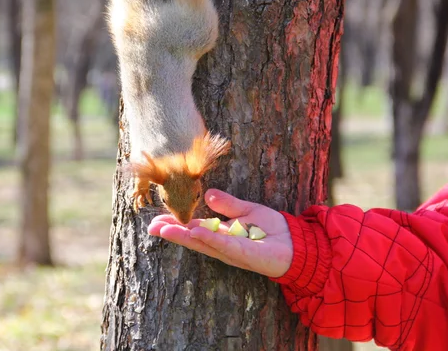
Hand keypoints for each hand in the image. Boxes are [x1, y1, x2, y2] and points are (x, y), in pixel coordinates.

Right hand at [148, 189, 292, 277]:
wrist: (296, 243)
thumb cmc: (271, 229)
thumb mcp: (246, 210)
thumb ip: (228, 203)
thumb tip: (209, 193)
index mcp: (221, 233)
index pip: (193, 227)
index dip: (176, 224)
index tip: (156, 219)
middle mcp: (222, 244)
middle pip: (192, 237)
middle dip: (172, 232)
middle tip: (151, 227)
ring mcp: (231, 251)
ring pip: (203, 243)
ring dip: (183, 236)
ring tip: (164, 229)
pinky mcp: (244, 254)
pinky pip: (224, 244)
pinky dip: (209, 238)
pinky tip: (195, 232)